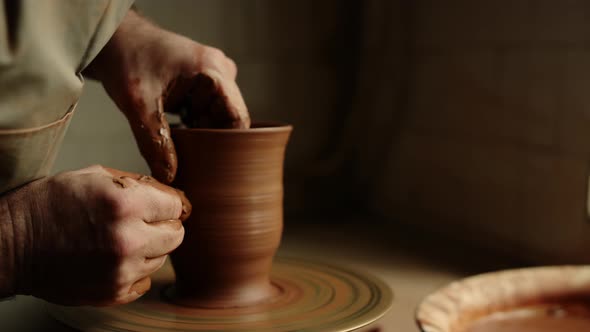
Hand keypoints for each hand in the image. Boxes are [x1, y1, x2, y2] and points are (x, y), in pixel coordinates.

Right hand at [3, 165, 190, 305]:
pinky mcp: (114, 293)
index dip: (166, 203)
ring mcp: (122, 270)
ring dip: (148, 248)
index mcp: (126, 204)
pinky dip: (135, 270)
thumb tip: (172, 196)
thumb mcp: (94, 176)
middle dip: (163, 225)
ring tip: (118, 239)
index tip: (157, 205)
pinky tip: (113, 258)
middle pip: (176, 235)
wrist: (12, 245)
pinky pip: (145, 280)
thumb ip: (138, 185)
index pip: (176, 205)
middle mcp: (128, 239)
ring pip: (162, 258)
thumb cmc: (49, 205)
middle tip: (141, 222)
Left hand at [84, 10, 249, 183]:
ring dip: (202, 134)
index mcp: (213, 72)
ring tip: (183, 149)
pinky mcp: (204, 81)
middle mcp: (220, 71)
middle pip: (229, 120)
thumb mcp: (138, 106)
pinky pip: (208, 111)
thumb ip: (154, 143)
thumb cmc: (126, 60)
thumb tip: (169, 177)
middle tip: (193, 163)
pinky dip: (195, 125)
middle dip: (212, 142)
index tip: (215, 166)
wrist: (114, 39)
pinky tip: (178, 135)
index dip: (229, 145)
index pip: (238, 118)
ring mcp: (214, 75)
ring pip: (218, 117)